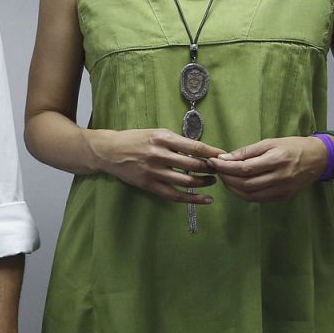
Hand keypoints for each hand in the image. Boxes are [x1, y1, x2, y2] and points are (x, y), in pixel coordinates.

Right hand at [89, 128, 223, 203]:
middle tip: (220, 169)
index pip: (195, 147)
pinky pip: (174, 195)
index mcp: (162, 138)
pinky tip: (205, 200)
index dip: (213, 153)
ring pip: (187, 181)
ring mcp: (153, 171)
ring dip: (204, 182)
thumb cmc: (134, 140)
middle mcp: (158, 154)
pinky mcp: (148, 185)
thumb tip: (201, 151)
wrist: (108, 151)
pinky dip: (192, 199)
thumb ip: (176, 141)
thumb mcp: (155, 133)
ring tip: (211, 181)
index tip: (225, 156)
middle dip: (211, 168)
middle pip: (193, 165)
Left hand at [208, 136, 329, 202]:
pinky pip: (259, 199)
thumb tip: (224, 158)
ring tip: (225, 177)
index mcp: (277, 160)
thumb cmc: (293, 146)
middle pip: (246, 183)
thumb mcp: (270, 142)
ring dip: (233, 188)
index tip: (213, 162)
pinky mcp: (284, 197)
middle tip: (217, 170)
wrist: (319, 158)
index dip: (225, 167)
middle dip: (226, 178)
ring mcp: (283, 189)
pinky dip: (244, 194)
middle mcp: (281, 177)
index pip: (245, 168)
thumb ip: (246, 152)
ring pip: (250, 194)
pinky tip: (237, 185)